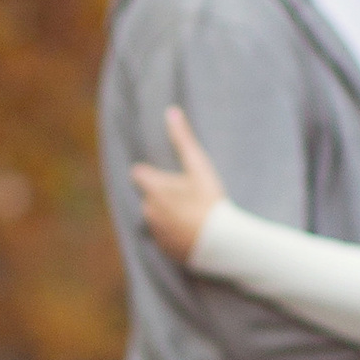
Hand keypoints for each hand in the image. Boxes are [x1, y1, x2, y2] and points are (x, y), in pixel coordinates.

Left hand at [129, 106, 227, 264]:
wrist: (220, 242)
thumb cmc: (210, 200)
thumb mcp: (198, 166)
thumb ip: (182, 139)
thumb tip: (171, 111)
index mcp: (153, 188)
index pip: (139, 174)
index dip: (151, 173)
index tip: (167, 176)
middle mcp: (148, 210)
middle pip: (150, 196)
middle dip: (163, 194)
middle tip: (189, 195)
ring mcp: (156, 231)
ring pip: (157, 216)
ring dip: (169, 214)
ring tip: (193, 213)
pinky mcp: (165, 248)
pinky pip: (166, 236)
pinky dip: (176, 232)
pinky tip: (195, 229)